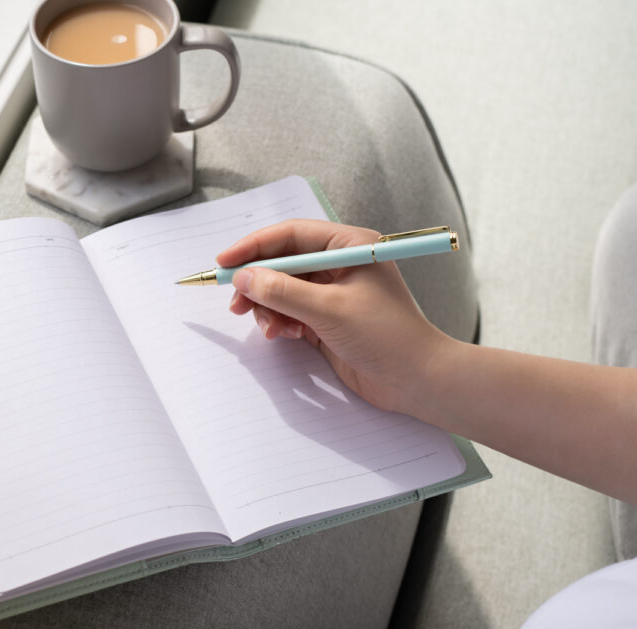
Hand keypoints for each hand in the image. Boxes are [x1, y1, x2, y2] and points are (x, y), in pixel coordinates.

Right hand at [220, 219, 452, 414]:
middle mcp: (340, 264)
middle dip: (257, 282)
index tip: (224, 263)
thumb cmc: (386, 336)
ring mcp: (333, 293)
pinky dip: (281, 322)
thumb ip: (283, 292)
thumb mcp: (329, 310)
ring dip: (268, 308)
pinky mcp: (327, 319)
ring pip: (283, 290)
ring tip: (270, 328)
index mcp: (349, 246)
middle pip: (283, 262)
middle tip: (235, 302)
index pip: (291, 235)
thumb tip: (244, 278)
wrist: (418, 380)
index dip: (254, 246)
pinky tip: (286, 336)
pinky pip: (291, 312)